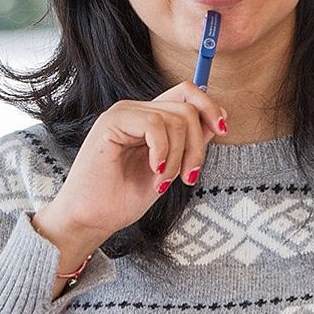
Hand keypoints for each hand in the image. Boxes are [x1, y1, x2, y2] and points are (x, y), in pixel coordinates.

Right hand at [31, 83, 228, 260]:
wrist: (90, 220)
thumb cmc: (121, 199)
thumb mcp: (169, 170)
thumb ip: (188, 144)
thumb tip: (217, 121)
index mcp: (148, 119)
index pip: (186, 93)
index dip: (209, 106)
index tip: (222, 130)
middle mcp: (136, 111)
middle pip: (187, 106)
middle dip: (198, 145)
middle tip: (188, 177)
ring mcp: (123, 114)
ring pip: (176, 117)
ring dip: (179, 156)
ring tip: (164, 181)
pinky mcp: (111, 122)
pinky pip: (155, 124)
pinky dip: (163, 152)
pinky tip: (154, 171)